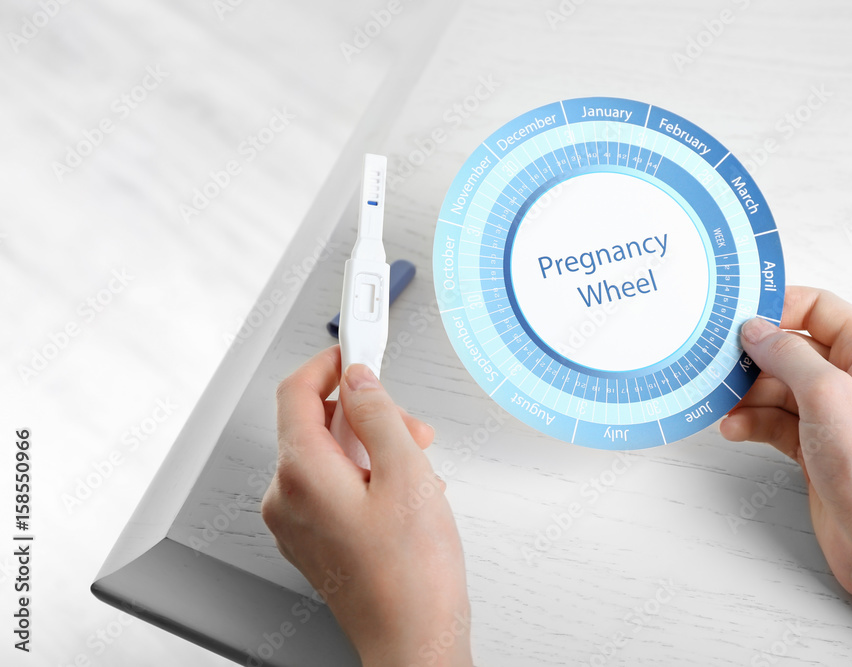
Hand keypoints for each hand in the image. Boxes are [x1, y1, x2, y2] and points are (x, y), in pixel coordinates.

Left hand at [262, 345, 472, 666]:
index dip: (331, 360)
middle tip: (410, 426)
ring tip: (416, 471)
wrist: (414, 641)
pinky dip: (368, 474)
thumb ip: (381, 414)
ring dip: (374, 446)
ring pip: (330, 453)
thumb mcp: (408, 474)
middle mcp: (288, 497)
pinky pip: (333, 484)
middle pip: (318, 422)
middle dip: (367, 413)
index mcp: (302, 474)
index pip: (297, 391)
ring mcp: (297, 521)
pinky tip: (404, 493)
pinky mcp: (314, 537)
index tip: (357, 342)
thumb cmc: (412, 577)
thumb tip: (362, 380)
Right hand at [721, 286, 851, 664]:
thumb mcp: (826, 392)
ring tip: (721, 403)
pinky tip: (733, 429)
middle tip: (717, 363)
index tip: (736, 315)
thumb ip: (785, 353)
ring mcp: (830, 414)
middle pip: (789, 349)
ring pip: (775, 387)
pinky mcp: (813, 446)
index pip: (816, 308)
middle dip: (752, 357)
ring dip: (745, 394)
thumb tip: (754, 328)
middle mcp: (850, 379)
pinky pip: (772, 420)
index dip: (776, 307)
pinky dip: (751, 422)